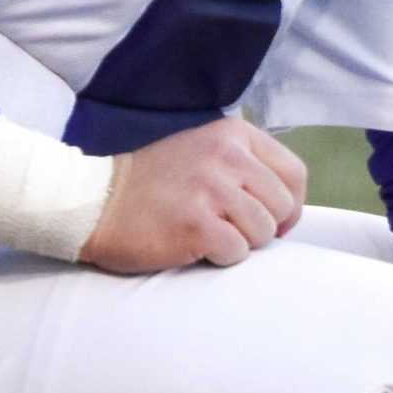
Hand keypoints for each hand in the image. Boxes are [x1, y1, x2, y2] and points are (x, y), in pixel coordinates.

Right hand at [79, 117, 307, 273]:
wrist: (97, 202)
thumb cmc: (154, 185)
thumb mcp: (205, 152)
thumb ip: (247, 166)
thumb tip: (289, 209)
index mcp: (233, 134)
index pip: (294, 174)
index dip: (290, 206)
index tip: (272, 221)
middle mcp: (226, 155)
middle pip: (282, 205)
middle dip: (263, 228)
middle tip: (231, 230)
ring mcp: (211, 188)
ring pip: (263, 232)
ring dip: (240, 243)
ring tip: (208, 234)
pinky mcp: (196, 224)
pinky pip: (237, 252)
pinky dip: (220, 258)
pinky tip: (194, 245)